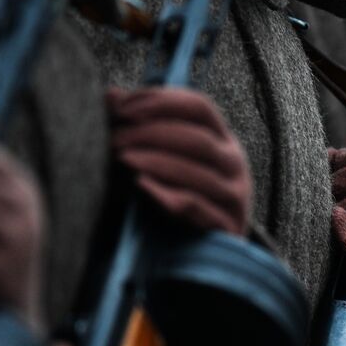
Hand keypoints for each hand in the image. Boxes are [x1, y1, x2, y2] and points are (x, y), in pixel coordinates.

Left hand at [108, 86, 251, 234]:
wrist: (200, 250)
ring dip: (156, 161)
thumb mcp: (162, 157)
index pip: (200, 107)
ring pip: (199, 172)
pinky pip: (197, 207)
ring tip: (121, 158)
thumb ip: (138, 125)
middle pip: (197, 138)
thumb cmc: (178, 194)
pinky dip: (168, 195)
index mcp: (220, 138)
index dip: (161, 101)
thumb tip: (111, 95)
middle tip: (114, 139)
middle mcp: (234, 162)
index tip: (123, 107)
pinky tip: (142, 186)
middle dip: (151, 134)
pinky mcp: (225, 226)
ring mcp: (234, 195)